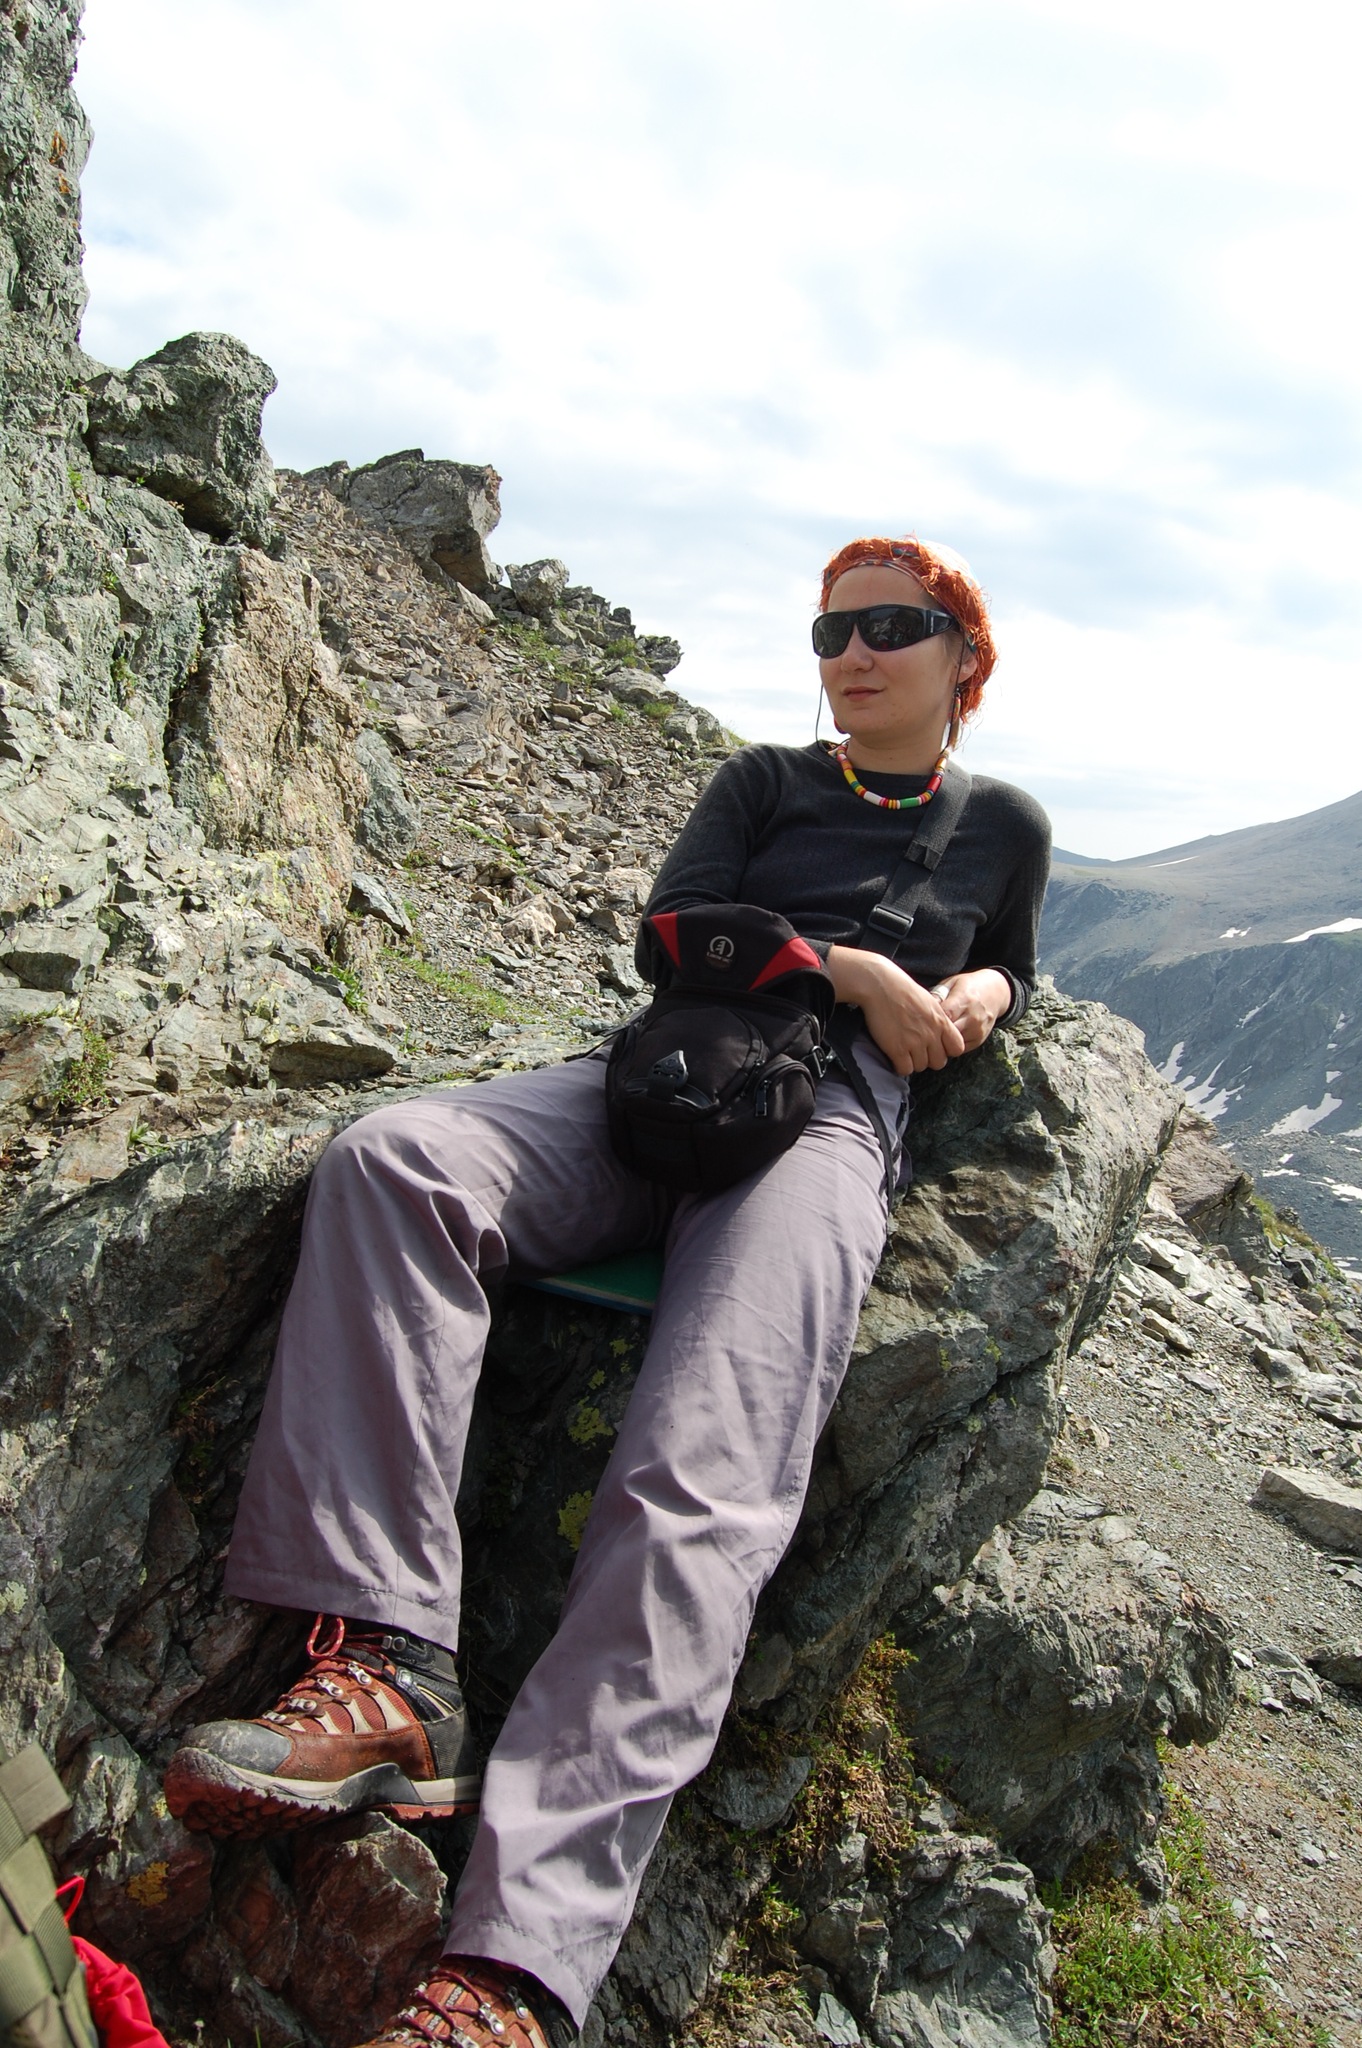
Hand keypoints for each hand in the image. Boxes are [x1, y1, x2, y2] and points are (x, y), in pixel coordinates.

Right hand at [826, 946, 965, 1074]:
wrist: (881, 985)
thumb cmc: (902, 989)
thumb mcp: (929, 1001)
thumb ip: (938, 1018)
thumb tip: (939, 1030)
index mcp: (941, 1021)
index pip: (957, 1048)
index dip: (946, 1050)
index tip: (935, 1046)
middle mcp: (931, 1034)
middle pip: (939, 1062)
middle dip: (928, 1059)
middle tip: (916, 1051)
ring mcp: (915, 1042)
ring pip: (921, 1067)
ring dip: (912, 1062)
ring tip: (903, 1050)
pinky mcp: (897, 1049)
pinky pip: (905, 1070)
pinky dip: (899, 1066)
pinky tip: (894, 1055)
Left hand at [926, 967, 1011, 1050]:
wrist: (995, 993)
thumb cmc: (968, 986)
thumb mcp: (952, 983)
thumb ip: (937, 995)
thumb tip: (920, 1008)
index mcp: (964, 1000)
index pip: (944, 1016)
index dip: (930, 1020)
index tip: (920, 1019)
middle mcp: (972, 1017)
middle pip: (947, 1034)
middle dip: (933, 1034)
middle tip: (922, 1031)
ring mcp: (977, 1030)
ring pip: (952, 1045)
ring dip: (941, 1042)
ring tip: (932, 1035)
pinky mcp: (979, 1040)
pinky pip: (959, 1049)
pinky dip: (949, 1046)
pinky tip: (944, 1038)